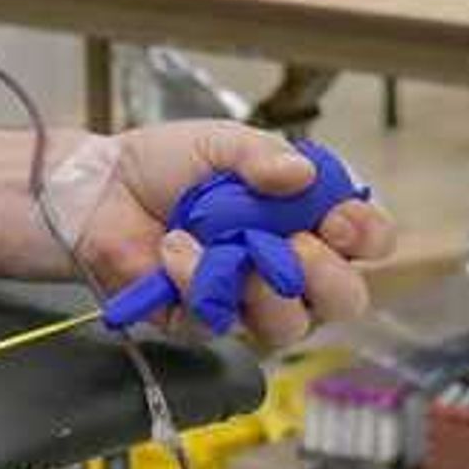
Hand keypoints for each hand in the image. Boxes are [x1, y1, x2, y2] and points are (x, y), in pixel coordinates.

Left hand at [78, 123, 398, 351]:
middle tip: (300, 248)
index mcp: (307, 220)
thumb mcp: (222, 142)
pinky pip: (216, 318)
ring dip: (271, 291)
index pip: (365, 243)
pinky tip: (176, 247)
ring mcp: (246, 301)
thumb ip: (263, 155)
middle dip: (330, 278)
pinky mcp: (198, 320)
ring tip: (242, 252)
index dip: (367, 237)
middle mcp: (287, 268)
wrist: (101, 185)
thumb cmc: (167, 164)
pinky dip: (198, 279)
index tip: (341, 219)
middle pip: (343, 300)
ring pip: (289, 326)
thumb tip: (304, 175)